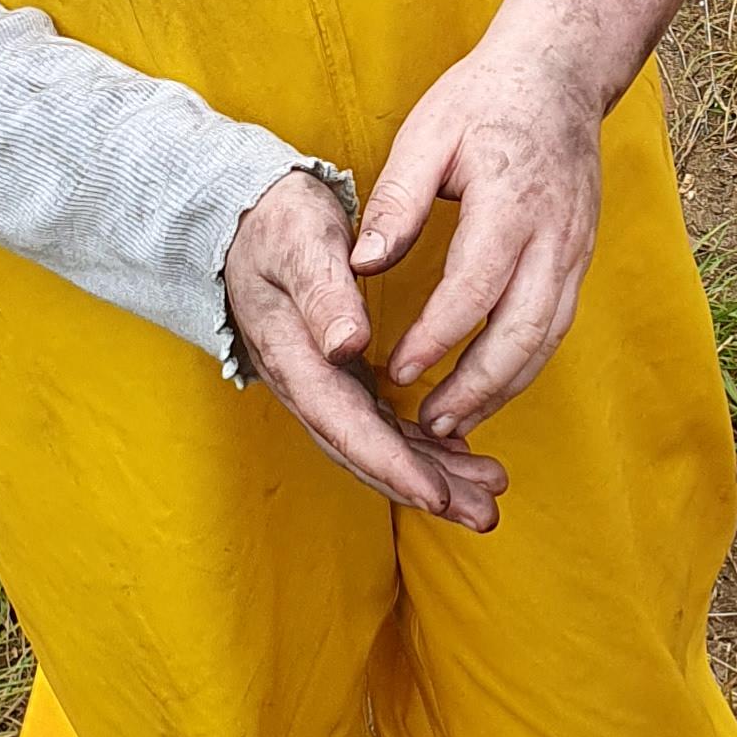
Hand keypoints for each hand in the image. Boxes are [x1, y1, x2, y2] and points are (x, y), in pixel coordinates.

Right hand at [224, 169, 507, 528]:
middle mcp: (306, 385)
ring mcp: (323, 386)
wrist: (249, 221)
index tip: (438, 494)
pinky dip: (422, 449)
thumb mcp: (299, 245)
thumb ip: (323, 294)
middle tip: (484, 515)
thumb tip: (347, 346)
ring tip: (487, 499)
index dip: (393, 465)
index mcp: (294, 359)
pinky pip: (382, 425)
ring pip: (380, 445)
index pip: (346, 426)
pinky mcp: (341, 378)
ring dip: (434, 477)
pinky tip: (461, 460)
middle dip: (425, 489)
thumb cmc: (278, 226)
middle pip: (367, 452)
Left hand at [350, 20, 605, 440]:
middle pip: (523, 331)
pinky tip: (488, 385)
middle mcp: (555, 235)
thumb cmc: (485, 98)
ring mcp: (576, 249)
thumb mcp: (427, 133)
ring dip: (504, 387)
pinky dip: (524, 364)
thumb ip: (396, 202)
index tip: (397, 370)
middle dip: (476, 386)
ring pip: (548, 338)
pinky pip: (558, 324)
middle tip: (430, 424)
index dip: (437, 337)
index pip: (474, 288)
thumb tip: (362, 265)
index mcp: (511, 202)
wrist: (560, 72)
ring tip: (455, 421)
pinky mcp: (581, 256)